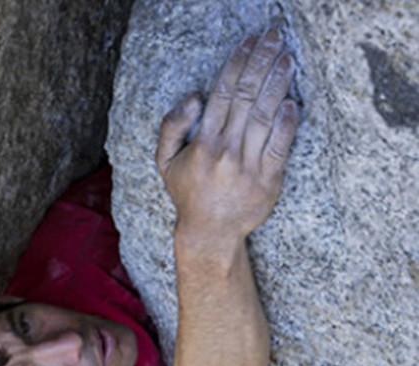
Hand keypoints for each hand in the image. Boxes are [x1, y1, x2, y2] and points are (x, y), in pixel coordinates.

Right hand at [156, 27, 298, 246]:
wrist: (210, 234)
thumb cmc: (189, 193)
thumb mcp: (165, 162)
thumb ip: (171, 126)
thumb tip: (195, 97)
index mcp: (204, 143)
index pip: (223, 92)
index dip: (238, 62)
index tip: (250, 41)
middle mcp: (227, 152)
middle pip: (246, 96)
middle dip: (261, 62)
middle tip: (274, 37)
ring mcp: (249, 167)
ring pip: (265, 116)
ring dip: (277, 84)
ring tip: (286, 59)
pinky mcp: (268, 181)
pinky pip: (280, 146)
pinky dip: (287, 123)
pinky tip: (292, 102)